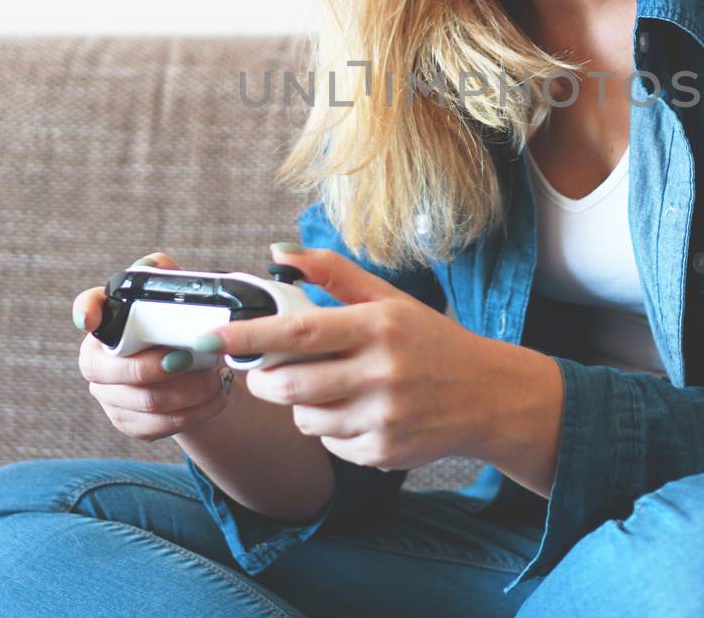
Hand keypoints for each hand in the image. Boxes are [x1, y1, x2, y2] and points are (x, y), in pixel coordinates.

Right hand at [72, 252, 230, 442]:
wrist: (191, 370)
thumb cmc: (176, 326)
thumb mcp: (172, 297)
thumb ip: (163, 275)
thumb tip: (154, 267)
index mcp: (106, 322)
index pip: (86, 308)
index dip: (85, 312)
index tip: (90, 320)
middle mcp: (98, 361)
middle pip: (120, 370)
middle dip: (160, 367)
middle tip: (192, 358)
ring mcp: (110, 396)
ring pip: (147, 401)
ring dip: (188, 391)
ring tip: (215, 378)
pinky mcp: (130, 423)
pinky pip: (160, 424)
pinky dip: (195, 412)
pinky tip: (215, 398)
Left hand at [210, 244, 497, 470]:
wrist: (488, 396)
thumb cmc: (432, 341)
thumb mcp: (390, 300)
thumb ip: (333, 274)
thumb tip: (279, 251)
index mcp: (378, 327)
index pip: (299, 333)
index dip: (251, 336)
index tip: (214, 335)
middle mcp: (381, 373)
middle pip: (290, 386)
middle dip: (264, 380)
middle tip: (266, 371)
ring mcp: (383, 417)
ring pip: (305, 419)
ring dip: (301, 405)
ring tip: (329, 387)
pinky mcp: (384, 452)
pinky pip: (330, 444)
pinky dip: (331, 429)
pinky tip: (358, 411)